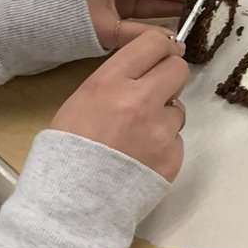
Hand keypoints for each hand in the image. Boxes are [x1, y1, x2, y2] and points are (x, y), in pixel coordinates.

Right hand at [52, 31, 188, 180]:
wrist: (73, 203)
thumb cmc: (68, 152)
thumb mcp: (80, 102)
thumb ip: (115, 82)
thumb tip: (146, 72)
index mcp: (111, 83)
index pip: (153, 43)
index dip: (161, 47)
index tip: (162, 53)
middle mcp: (140, 102)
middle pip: (178, 69)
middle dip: (170, 77)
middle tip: (156, 91)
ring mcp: (161, 131)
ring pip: (179, 109)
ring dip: (164, 116)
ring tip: (138, 136)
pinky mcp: (173, 157)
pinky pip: (176, 140)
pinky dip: (163, 146)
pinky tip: (141, 158)